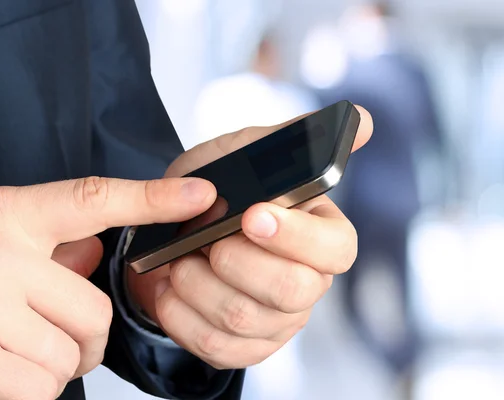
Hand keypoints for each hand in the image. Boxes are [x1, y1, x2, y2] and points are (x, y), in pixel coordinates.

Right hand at [0, 177, 215, 398]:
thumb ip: (46, 244)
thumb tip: (98, 252)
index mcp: (4, 215)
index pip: (94, 198)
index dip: (155, 197)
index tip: (199, 195)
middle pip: (94, 309)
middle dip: (84, 337)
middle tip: (51, 335)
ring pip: (68, 356)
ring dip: (51, 366)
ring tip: (8, 352)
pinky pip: (39, 390)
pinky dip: (27, 392)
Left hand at [128, 106, 372, 368]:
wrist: (171, 231)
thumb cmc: (214, 190)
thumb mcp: (245, 152)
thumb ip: (296, 135)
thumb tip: (363, 120)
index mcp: (320, 236)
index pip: (336, 249)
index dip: (295, 236)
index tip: (251, 214)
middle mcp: (308, 283)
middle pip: (290, 291)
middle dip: (235, 262)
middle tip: (205, 239)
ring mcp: (277, 321)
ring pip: (241, 318)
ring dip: (196, 282)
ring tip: (180, 258)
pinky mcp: (244, 348)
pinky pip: (213, 346)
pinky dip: (179, 313)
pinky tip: (170, 286)